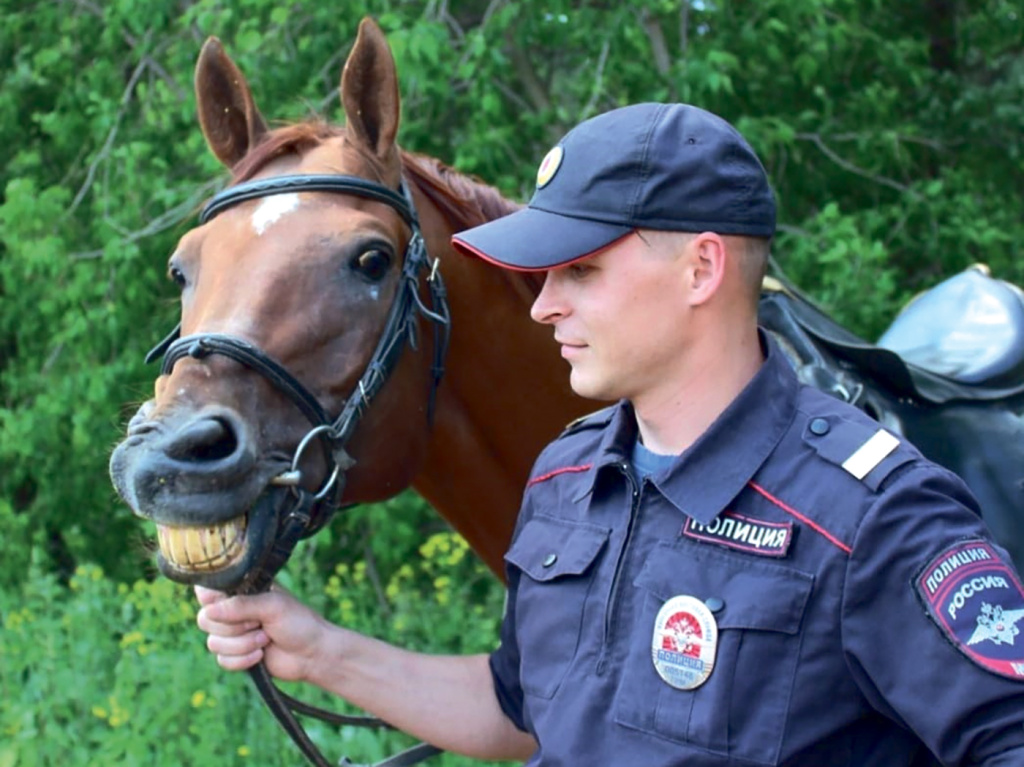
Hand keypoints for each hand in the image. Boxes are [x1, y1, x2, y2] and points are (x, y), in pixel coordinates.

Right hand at [195, 585, 329, 681]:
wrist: (313, 654)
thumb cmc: (298, 622)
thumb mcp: (272, 606)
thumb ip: (241, 606)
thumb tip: (208, 611)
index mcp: (241, 591)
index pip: (206, 590)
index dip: (211, 600)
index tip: (226, 604)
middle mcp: (232, 611)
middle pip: (205, 620)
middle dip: (235, 627)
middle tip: (259, 623)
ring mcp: (232, 634)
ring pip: (213, 643)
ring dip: (242, 644)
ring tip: (265, 639)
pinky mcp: (235, 655)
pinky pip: (222, 661)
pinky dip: (243, 660)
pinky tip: (261, 655)